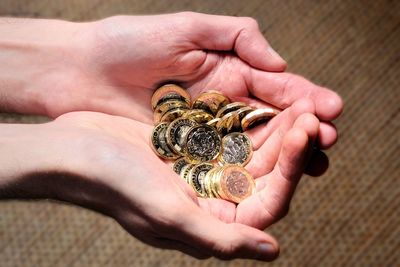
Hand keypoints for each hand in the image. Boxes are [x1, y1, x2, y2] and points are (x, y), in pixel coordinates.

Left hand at [0, 13, 341, 149]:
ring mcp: (205, 131)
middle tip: (329, 138)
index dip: (304, 98)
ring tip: (312, 161)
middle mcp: (222, 105)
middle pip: (271, 120)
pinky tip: (268, 177)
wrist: (79, 72)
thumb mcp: (186, 27)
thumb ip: (237, 37)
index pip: (275, 88)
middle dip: (302, 129)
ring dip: (282, 153)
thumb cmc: (128, 43)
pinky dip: (246, 169)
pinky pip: (222, 162)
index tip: (331, 109)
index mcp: (227, 72)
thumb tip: (280, 65)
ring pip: (252, 144)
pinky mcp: (185, 151)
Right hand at [0, 107, 317, 260]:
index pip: (268, 201)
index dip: (293, 169)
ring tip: (297, 102)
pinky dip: (249, 119)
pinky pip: (231, 133)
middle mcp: (211, 198)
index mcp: (210, 221)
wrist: (73, 150)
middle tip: (311, 110)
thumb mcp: (167, 214)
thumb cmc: (114, 185)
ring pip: (252, 151)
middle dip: (291, 144)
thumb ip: (219, 237)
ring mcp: (203, 170)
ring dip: (275, 128)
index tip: (306, 133)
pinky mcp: (193, 146)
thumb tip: (272, 252)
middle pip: (265, 174)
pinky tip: (263, 100)